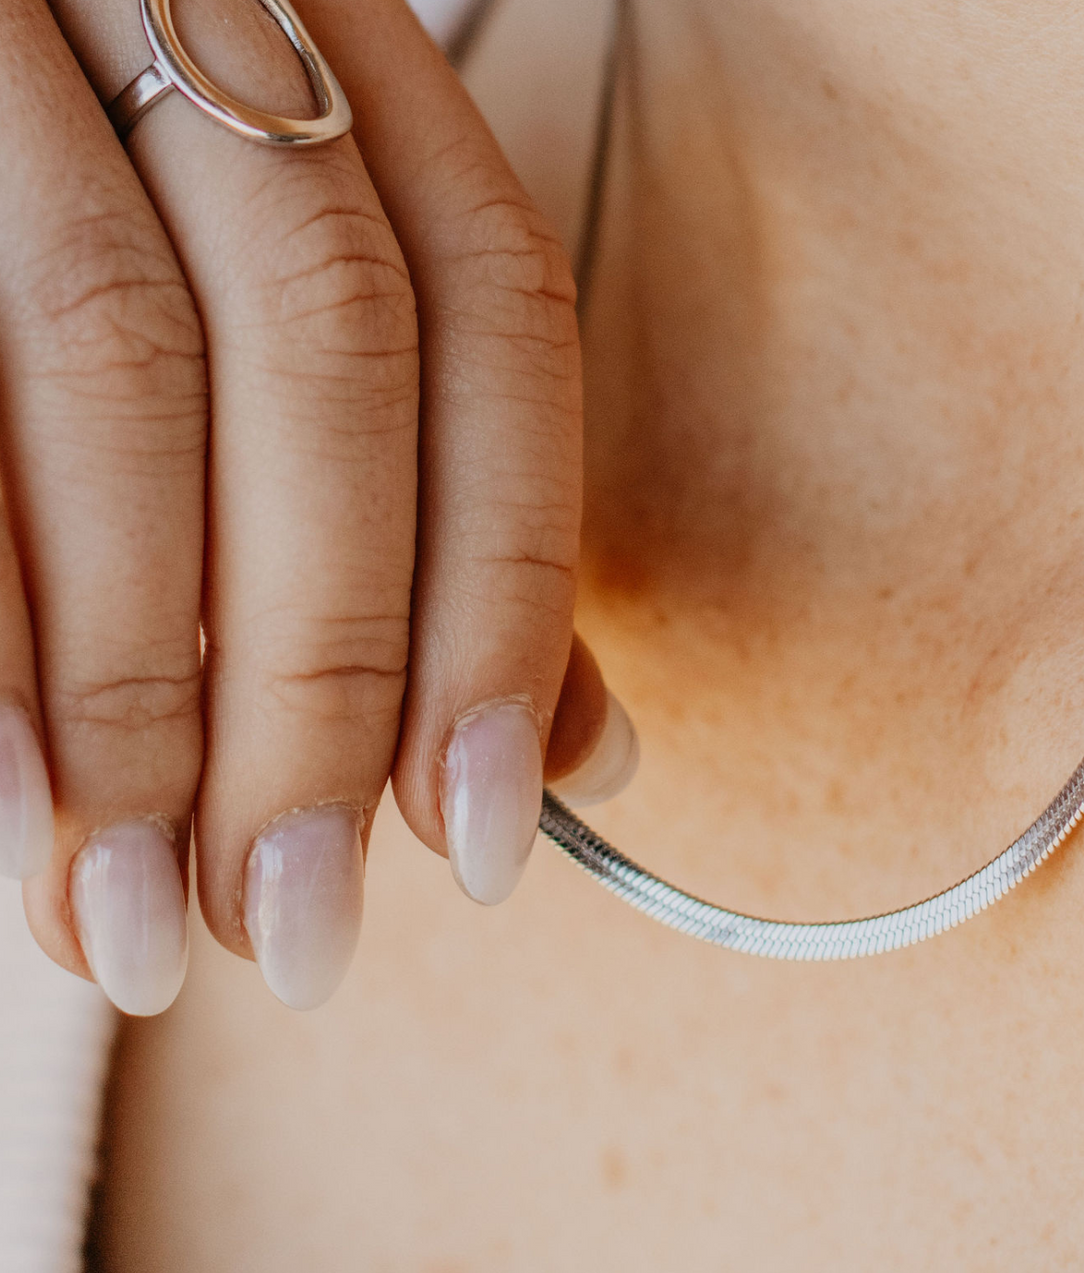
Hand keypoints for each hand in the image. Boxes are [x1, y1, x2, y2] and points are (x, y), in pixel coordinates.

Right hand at [0, 0, 635, 1014]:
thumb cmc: (118, 236)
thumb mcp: (307, 353)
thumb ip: (454, 529)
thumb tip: (587, 753)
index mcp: (352, 72)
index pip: (497, 329)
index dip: (507, 601)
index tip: (476, 841)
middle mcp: (201, 9)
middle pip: (327, 362)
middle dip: (320, 687)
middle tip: (299, 931)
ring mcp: (15, 50)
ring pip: (121, 369)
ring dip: (145, 698)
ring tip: (146, 925)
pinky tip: (25, 814)